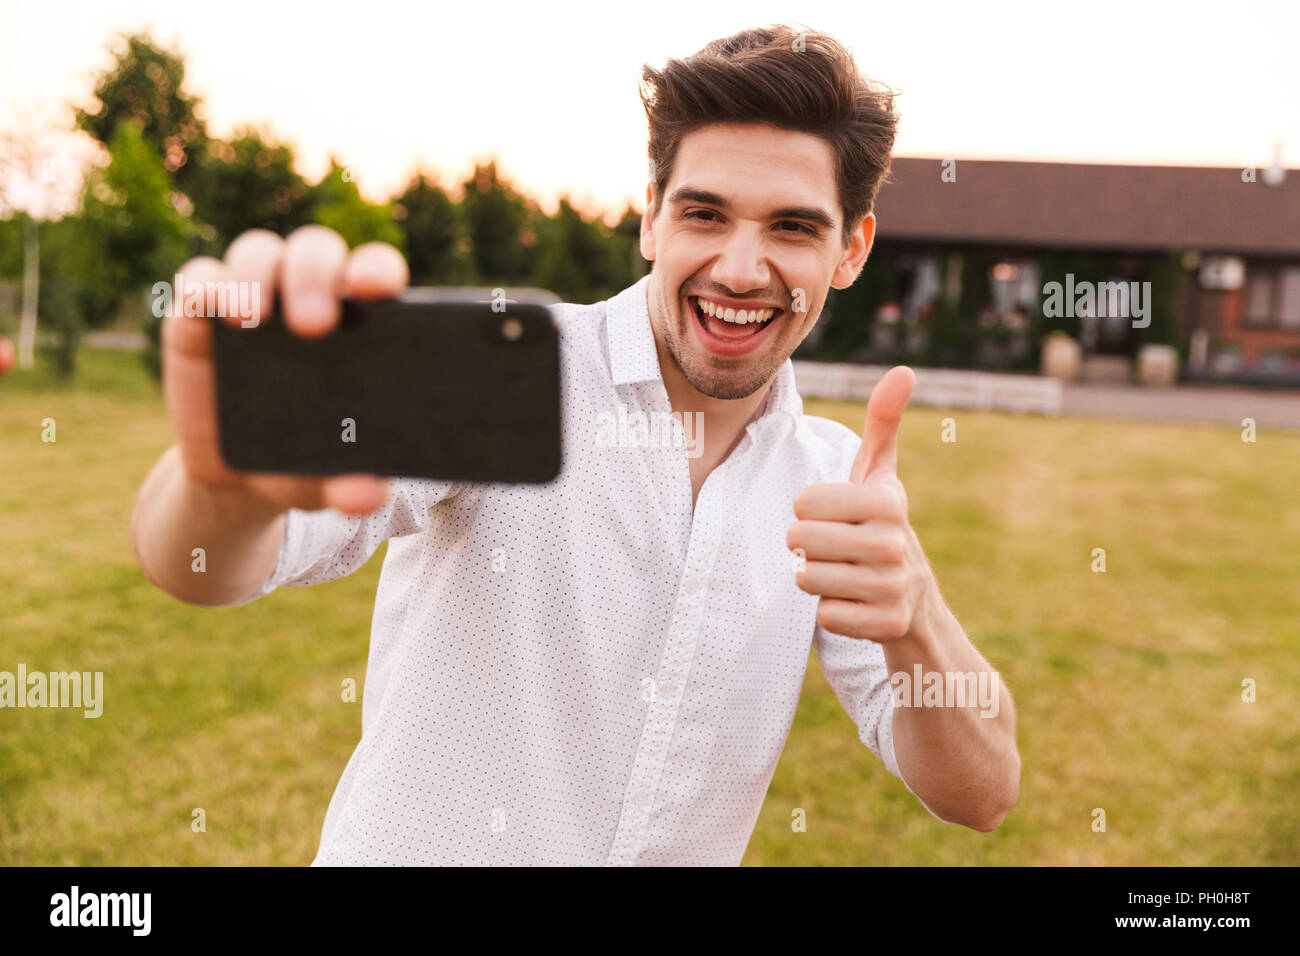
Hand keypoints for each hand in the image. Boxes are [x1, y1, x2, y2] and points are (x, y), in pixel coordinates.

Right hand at [161, 225, 408, 515]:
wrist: (234, 479)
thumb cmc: (302, 462)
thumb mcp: (327, 479)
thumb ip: (353, 485)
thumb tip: (368, 496)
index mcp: (358, 323)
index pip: (374, 272)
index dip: (376, 269)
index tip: (377, 290)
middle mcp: (307, 296)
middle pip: (316, 251)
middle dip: (315, 275)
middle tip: (314, 326)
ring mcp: (252, 298)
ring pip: (259, 251)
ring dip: (257, 273)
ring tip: (253, 318)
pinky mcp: (197, 313)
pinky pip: (198, 278)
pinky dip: (205, 285)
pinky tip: (213, 310)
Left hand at [787, 366, 933, 641]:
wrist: (917, 602)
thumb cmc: (880, 527)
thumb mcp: (881, 476)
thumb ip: (883, 423)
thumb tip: (904, 370)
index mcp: (888, 500)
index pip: (803, 503)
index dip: (809, 512)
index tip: (838, 517)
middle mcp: (894, 543)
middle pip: (798, 541)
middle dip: (807, 547)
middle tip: (838, 549)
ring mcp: (893, 588)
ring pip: (806, 579)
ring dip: (817, 579)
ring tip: (846, 574)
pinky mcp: (886, 626)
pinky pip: (824, 616)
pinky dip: (832, 613)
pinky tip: (857, 604)